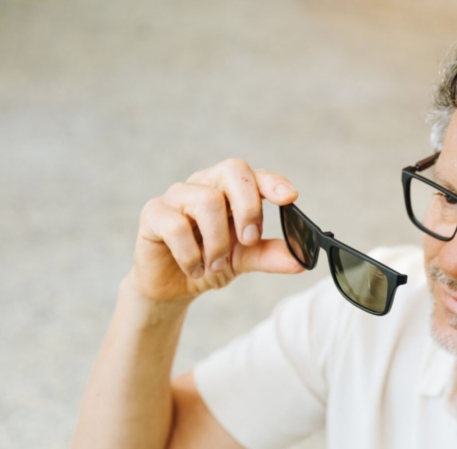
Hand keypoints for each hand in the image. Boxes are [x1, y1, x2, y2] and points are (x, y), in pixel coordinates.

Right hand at [127, 158, 303, 301]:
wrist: (171, 286)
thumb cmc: (209, 262)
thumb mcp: (245, 260)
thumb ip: (270, 255)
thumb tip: (301, 260)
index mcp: (231, 190)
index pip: (255, 175)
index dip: (273, 182)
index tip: (290, 198)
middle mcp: (205, 184)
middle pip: (232, 171)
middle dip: (248, 206)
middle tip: (249, 239)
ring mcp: (178, 195)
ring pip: (207, 201)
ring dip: (218, 242)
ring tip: (217, 265)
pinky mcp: (153, 213)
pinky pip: (176, 225)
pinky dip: (191, 254)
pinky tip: (194, 269)